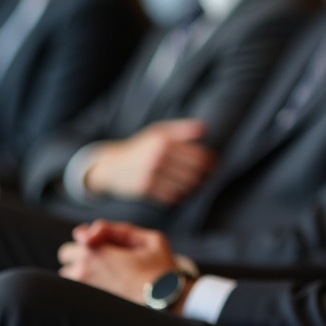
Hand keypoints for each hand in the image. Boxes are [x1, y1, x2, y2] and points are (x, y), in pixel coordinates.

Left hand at [57, 219, 179, 305]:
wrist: (165, 301)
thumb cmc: (160, 269)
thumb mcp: (150, 240)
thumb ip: (120, 230)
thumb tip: (91, 229)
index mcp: (96, 252)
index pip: (79, 235)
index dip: (93, 235)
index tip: (107, 241)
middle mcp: (84, 270)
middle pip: (66, 254)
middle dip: (81, 252)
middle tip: (104, 258)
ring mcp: (84, 289)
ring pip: (67, 274)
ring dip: (79, 270)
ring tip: (104, 273)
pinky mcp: (88, 303)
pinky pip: (75, 290)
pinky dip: (83, 285)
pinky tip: (104, 286)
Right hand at [83, 120, 215, 204]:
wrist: (112, 166)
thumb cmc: (141, 148)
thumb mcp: (159, 133)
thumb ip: (182, 130)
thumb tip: (205, 129)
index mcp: (164, 140)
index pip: (199, 155)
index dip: (211, 162)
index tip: (214, 164)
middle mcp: (158, 156)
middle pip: (195, 172)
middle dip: (205, 176)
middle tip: (207, 177)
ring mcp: (150, 173)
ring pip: (186, 186)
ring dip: (194, 187)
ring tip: (196, 184)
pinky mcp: (145, 188)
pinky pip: (173, 196)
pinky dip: (181, 196)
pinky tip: (181, 191)